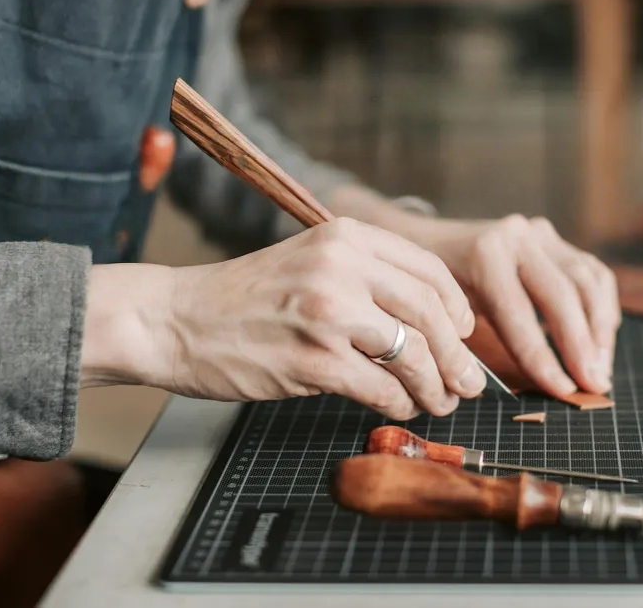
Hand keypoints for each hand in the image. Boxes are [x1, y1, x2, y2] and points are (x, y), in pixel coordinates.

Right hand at [81, 218, 484, 418]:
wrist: (175, 318)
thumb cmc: (245, 296)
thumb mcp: (309, 260)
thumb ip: (365, 277)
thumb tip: (431, 322)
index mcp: (345, 236)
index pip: (429, 268)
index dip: (457, 308)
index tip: (464, 334)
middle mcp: (341, 266)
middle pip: (429, 312)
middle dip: (457, 355)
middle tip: (467, 382)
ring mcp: (327, 312)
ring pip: (413, 353)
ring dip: (435, 386)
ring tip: (438, 401)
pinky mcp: (312, 360)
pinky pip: (381, 388)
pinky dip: (400, 404)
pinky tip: (398, 407)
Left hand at [406, 214, 621, 396]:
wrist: (431, 240)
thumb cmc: (434, 286)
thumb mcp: (441, 309)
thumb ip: (471, 341)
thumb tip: (505, 389)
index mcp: (484, 256)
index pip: (520, 313)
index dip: (543, 356)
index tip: (563, 391)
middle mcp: (517, 238)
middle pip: (562, 294)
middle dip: (581, 346)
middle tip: (594, 386)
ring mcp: (540, 234)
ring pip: (588, 280)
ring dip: (600, 330)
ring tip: (600, 371)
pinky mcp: (556, 240)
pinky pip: (593, 274)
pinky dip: (602, 309)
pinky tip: (599, 342)